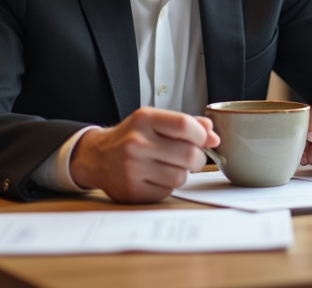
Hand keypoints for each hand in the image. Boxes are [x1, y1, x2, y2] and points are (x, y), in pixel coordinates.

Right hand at [70, 107, 219, 202]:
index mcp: (145, 119)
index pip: (185, 125)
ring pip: (180, 177)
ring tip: (171, 167)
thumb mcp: (156, 121)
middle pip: (188, 154)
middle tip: (192, 158)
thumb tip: (214, 136)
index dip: (202, 136)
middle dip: (197, 158)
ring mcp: (132, 168)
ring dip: (182, 174)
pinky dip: (167, 186)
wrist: (97, 157)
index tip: (203, 140)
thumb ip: (187, 125)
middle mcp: (136, 143)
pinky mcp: (131, 191)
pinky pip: (166, 191)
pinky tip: (156, 177)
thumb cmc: (133, 137)